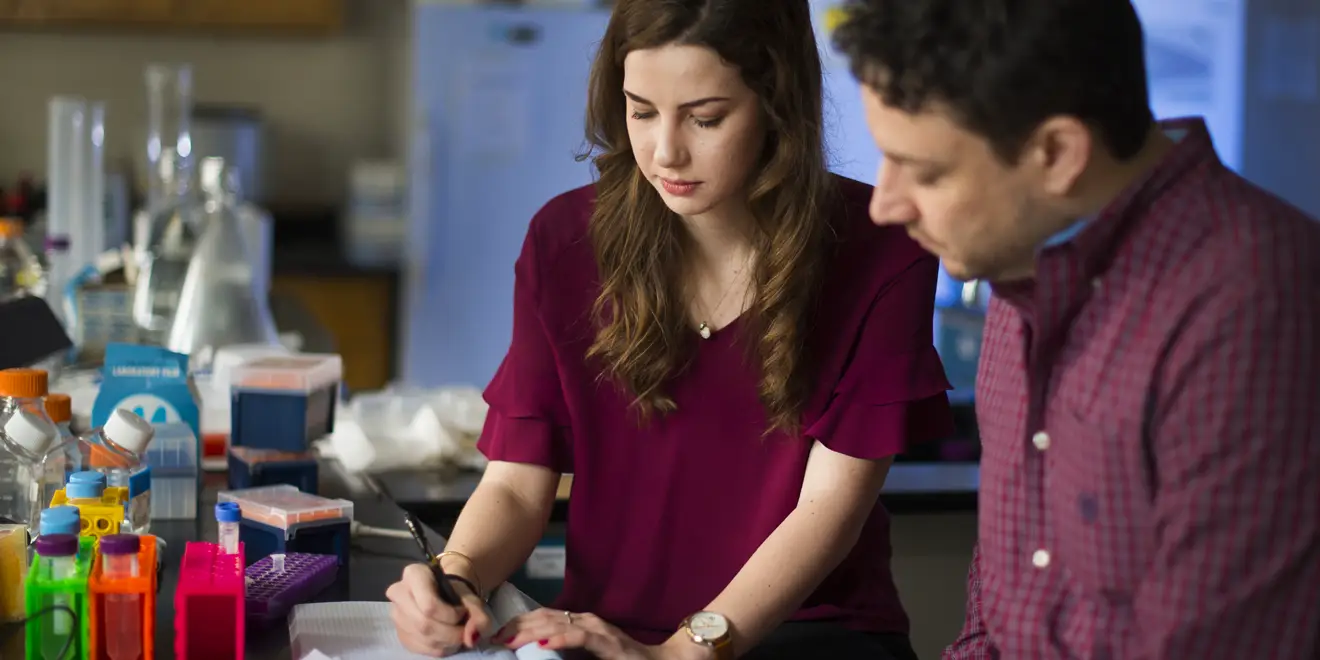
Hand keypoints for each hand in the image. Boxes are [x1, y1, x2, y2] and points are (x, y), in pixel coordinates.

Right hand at [386, 563, 493, 656]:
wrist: (446, 593)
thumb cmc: (456, 591)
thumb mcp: (472, 597)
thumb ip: (478, 614)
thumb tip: (471, 638)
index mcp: (414, 574)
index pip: (429, 605)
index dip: (451, 615)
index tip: (462, 612)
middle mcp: (398, 592)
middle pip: (424, 624)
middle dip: (450, 633)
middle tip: (464, 630)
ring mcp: (395, 614)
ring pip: (422, 638)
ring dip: (446, 642)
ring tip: (457, 635)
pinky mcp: (399, 633)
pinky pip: (418, 648)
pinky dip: (438, 649)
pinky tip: (447, 641)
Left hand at [492, 609, 710, 659]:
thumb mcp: (586, 657)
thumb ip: (564, 650)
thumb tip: (537, 652)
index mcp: (578, 623)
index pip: (541, 617)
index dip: (517, 624)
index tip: (495, 635)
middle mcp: (585, 621)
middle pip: (543, 617)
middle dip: (517, 626)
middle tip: (494, 637)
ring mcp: (597, 629)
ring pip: (558, 623)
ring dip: (531, 630)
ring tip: (510, 638)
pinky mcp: (608, 642)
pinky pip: (581, 637)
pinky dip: (562, 637)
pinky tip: (545, 641)